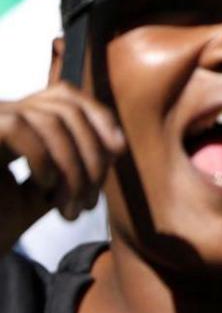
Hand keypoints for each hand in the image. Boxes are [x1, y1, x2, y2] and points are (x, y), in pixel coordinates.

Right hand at [0, 85, 123, 236]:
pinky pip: (17, 128)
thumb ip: (79, 162)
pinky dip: (42, 159)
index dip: (99, 117)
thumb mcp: (53, 187)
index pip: (67, 96)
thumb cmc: (6, 216)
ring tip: (69, 207)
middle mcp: (3, 112)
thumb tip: (116, 143)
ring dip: (72, 169)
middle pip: (67, 110)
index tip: (119, 151)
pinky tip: (43, 185)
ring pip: (50, 122)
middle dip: (92, 157)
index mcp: (21, 118)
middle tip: (91, 202)